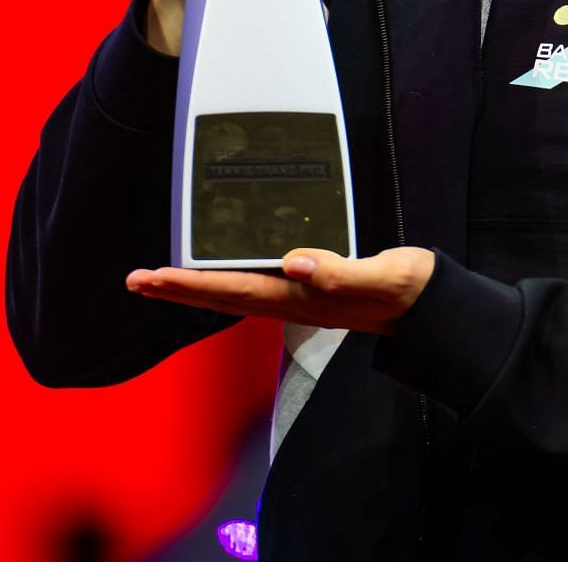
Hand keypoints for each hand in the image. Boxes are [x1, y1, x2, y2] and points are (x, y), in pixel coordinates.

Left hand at [125, 246, 434, 333]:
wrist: (430, 306)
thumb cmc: (410, 289)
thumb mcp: (384, 275)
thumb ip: (340, 270)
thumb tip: (291, 262)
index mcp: (304, 297)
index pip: (236, 290)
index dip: (192, 283)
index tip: (154, 277)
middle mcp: (294, 301)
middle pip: (223, 298)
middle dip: (178, 290)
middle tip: (136, 280)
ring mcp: (300, 299)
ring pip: (234, 295)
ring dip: (195, 288)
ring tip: (161, 280)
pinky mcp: (309, 290)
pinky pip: (255, 286)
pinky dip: (225, 280)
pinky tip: (218, 272)